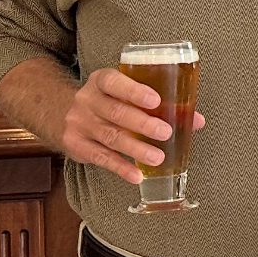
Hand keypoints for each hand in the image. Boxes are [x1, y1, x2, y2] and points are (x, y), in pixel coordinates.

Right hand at [63, 67, 204, 185]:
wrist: (61, 112)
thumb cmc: (106, 101)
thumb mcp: (124, 93)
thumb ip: (158, 103)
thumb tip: (197, 121)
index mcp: (101, 81)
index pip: (114, 82)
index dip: (134, 91)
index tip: (155, 100)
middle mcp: (87, 100)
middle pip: (115, 112)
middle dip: (142, 123)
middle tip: (165, 132)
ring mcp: (80, 123)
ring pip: (110, 137)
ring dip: (136, 148)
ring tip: (158, 157)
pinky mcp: (76, 145)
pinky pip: (101, 158)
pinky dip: (121, 167)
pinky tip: (137, 175)